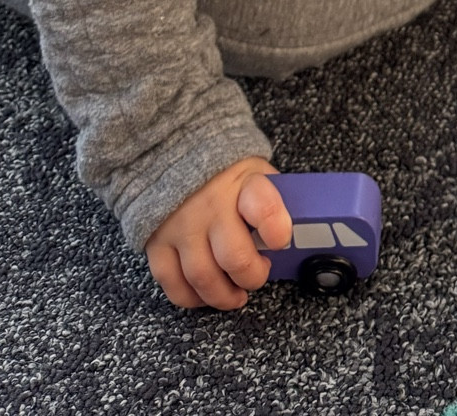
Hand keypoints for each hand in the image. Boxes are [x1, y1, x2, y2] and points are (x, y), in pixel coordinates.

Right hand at [145, 157, 289, 309]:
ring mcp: (181, 226)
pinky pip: (174, 285)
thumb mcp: (258, 175)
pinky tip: (207, 293)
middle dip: (252, 277)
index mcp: (244, 184)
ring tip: (236, 294)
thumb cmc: (228, 176)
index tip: (280, 242)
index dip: (275, 230)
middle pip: (234, 257)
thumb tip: (298, 237)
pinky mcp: (158, 244)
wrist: (178, 157)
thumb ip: (275, 202)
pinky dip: (193, 299)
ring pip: (203, 277)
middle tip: (258, 273)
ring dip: (224, 296)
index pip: (263, 206)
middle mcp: (210, 205)